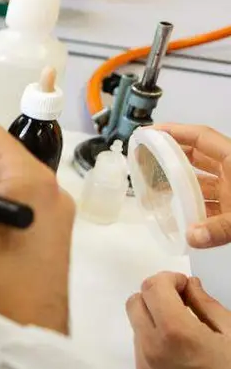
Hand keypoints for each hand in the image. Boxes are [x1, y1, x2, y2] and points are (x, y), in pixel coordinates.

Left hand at [126, 272, 230, 368]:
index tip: (184, 286)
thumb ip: (206, 305)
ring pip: (136, 328)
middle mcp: (151, 348)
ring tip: (185, 334)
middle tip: (181, 304)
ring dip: (154, 321)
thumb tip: (189, 286)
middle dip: (155, 297)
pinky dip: (154, 345)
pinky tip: (181, 358)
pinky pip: (141, 353)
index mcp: (175, 332)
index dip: (168, 279)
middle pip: (134, 303)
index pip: (152, 287)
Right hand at [153, 125, 230, 248]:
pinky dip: (198, 205)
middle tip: (148, 157)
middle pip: (199, 156)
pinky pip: (214, 201)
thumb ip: (220, 229)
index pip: (201, 138)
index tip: (152, 132)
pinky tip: (185, 215)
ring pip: (205, 179)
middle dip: (174, 155)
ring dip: (184, 182)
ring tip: (159, 186)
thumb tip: (191, 237)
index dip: (176, 131)